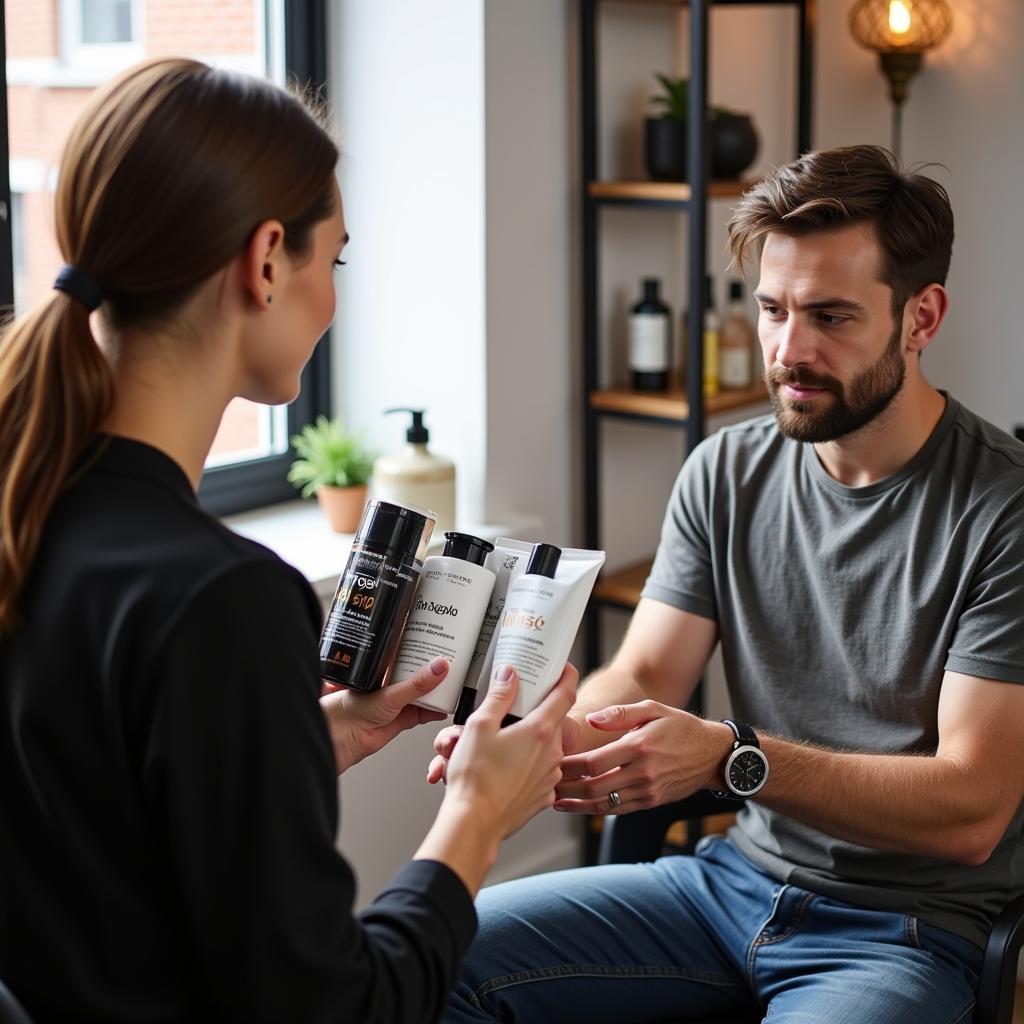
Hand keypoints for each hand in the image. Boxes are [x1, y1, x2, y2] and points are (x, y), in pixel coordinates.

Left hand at [320, 658, 448, 773]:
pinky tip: (445, 706)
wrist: (344, 739)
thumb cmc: (351, 710)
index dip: (424, 649)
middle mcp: (391, 684)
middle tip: (452, 663)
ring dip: (437, 690)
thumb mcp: (390, 693)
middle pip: (419, 674)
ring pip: (424, 693)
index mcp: (385, 669)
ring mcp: (398, 702)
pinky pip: (424, 712)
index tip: (441, 644)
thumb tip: (439, 666)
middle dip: (435, 671)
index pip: (408, 654)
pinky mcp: (403, 719)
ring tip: (453, 682)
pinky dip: (436, 710)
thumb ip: (417, 683)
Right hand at [442, 662, 578, 838]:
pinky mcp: (544, 794)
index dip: (566, 675)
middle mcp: (553, 752)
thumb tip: (510, 674)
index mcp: (540, 730)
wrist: (474, 823)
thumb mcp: (479, 726)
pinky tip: (506, 768)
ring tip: (503, 743)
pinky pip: (542, 770)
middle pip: (553, 720)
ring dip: (531, 740)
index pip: (566, 692)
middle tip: (516, 709)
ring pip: (547, 746)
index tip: (563, 667)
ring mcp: (551, 775)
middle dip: (537, 712)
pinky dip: (529, 764)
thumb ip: (499, 696)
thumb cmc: (474, 777)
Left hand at [554, 700, 733, 814]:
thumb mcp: (654, 709)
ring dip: (575, 803)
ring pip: (603, 803)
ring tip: (552, 799)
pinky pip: (617, 810)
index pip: (594, 762)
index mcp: (639, 747)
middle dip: (566, 787)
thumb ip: (621, 713)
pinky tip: (577, 806)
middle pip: (594, 786)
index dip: (569, 766)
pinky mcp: (650, 802)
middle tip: (543, 782)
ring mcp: (646, 791)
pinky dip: (594, 810)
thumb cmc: (680, 727)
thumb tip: (592, 719)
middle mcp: (642, 773)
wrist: (712, 755)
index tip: (550, 761)